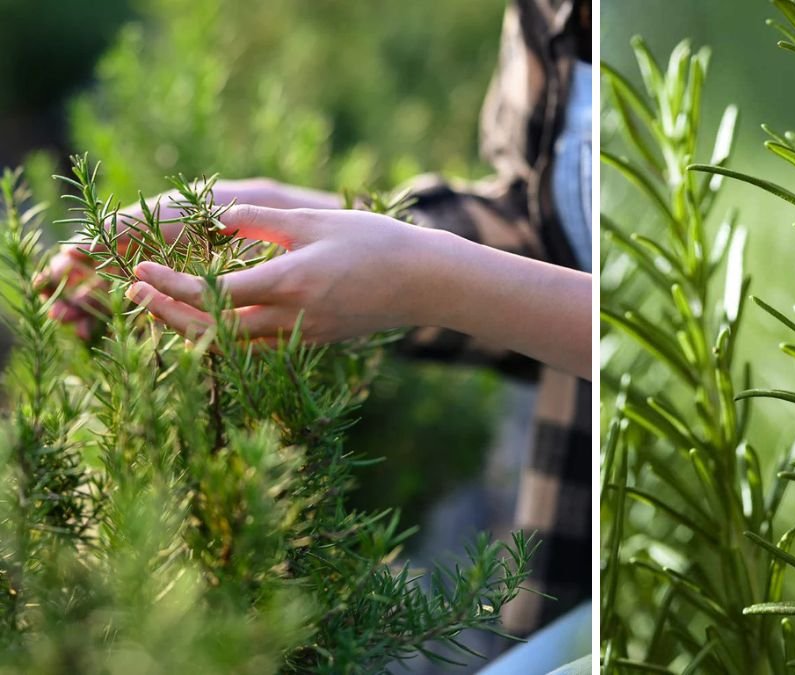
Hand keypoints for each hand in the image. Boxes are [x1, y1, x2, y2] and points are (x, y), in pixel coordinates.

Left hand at [126, 205, 445, 342]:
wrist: (426, 282)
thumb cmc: (377, 242)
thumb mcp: (315, 221)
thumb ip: (262, 221)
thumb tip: (217, 217)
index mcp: (291, 283)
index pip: (216, 294)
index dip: (172, 285)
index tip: (144, 268)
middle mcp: (293, 318)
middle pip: (214, 330)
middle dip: (168, 312)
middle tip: (136, 290)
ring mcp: (304, 336)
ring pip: (232, 346)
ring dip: (192, 328)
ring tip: (162, 305)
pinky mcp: (313, 341)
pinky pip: (257, 347)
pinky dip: (224, 336)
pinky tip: (210, 317)